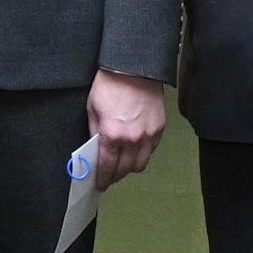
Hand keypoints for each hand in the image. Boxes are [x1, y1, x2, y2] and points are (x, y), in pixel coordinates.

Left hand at [86, 67, 167, 188]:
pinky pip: (151, 150)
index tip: (100, 184)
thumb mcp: (92, 110)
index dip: (103, 178)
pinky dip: (142, 153)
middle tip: (110, 175)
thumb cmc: (109, 85)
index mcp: (112, 135)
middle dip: (116, 175)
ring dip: (130, 167)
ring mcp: (148, 134)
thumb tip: (94, 150)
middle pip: (125, 170)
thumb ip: (94, 133)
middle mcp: (132, 139)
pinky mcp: (159, 128)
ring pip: (141, 164)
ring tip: (123, 164)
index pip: (107, 167)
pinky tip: (134, 149)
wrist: (133, 68)